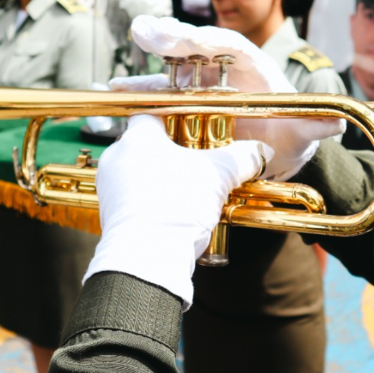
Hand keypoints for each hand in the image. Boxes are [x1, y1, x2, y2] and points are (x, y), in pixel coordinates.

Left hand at [83, 115, 271, 305]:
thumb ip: (242, 157)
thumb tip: (261, 151)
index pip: (152, 112)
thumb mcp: (219, 177)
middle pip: (148, 144)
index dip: (176, 116)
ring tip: (191, 189)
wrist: (147, 260)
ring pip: (141, 172)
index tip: (195, 123)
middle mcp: (116, 158)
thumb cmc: (175, 208)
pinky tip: (177, 211)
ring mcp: (111, 189)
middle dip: (174, 151)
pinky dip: (155, 200)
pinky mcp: (111, 216)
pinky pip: (135, 198)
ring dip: (165, 178)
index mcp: (137, 138)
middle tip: (198, 159)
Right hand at [111, 16, 343, 179]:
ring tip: (122, 72)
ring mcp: (203, 84)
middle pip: (195, 47)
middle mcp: (225, 69)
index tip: (188, 37)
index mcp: (253, 66)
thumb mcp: (306, 130)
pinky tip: (116, 91)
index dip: (208, 39)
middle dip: (170, 38)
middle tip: (145, 31)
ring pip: (172, 69)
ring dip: (147, 69)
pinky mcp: (187, 104)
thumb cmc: (292, 131)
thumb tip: (334, 125)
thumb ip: (316, 125)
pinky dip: (140, 92)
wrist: (277, 148)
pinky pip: (161, 94)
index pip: (230, 45)